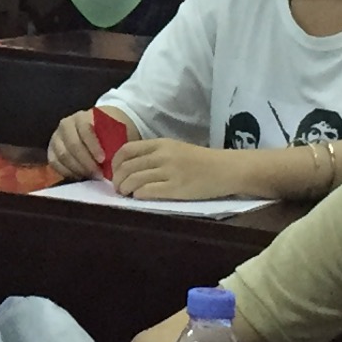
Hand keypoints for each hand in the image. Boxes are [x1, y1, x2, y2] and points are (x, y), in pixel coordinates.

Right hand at [46, 109, 107, 179]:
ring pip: (63, 156)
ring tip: (92, 176)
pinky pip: (55, 163)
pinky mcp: (51, 149)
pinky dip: (67, 172)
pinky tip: (80, 176)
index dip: (93, 146)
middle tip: (99, 174)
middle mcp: (65, 124)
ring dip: (78, 169)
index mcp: (81, 116)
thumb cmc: (108, 130)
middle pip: (73, 145)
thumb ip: (114, 140)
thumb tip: (115, 157)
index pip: (85, 130)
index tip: (103, 160)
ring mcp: (56, 137)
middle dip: (86, 162)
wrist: (96, 127)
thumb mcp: (114, 130)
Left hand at [110, 137, 254, 201]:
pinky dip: (138, 196)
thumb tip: (130, 166)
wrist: (226, 169)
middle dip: (117, 180)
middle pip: (127, 167)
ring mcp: (169, 171)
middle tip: (118, 188)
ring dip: (125, 189)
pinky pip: (147, 192)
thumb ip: (155, 154)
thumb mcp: (176, 149)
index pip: (126, 150)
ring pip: (133, 179)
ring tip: (127, 195)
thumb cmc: (201, 161)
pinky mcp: (176, 188)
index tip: (115, 173)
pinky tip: (139, 198)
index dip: (115, 163)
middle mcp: (162, 155)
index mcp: (161, 144)